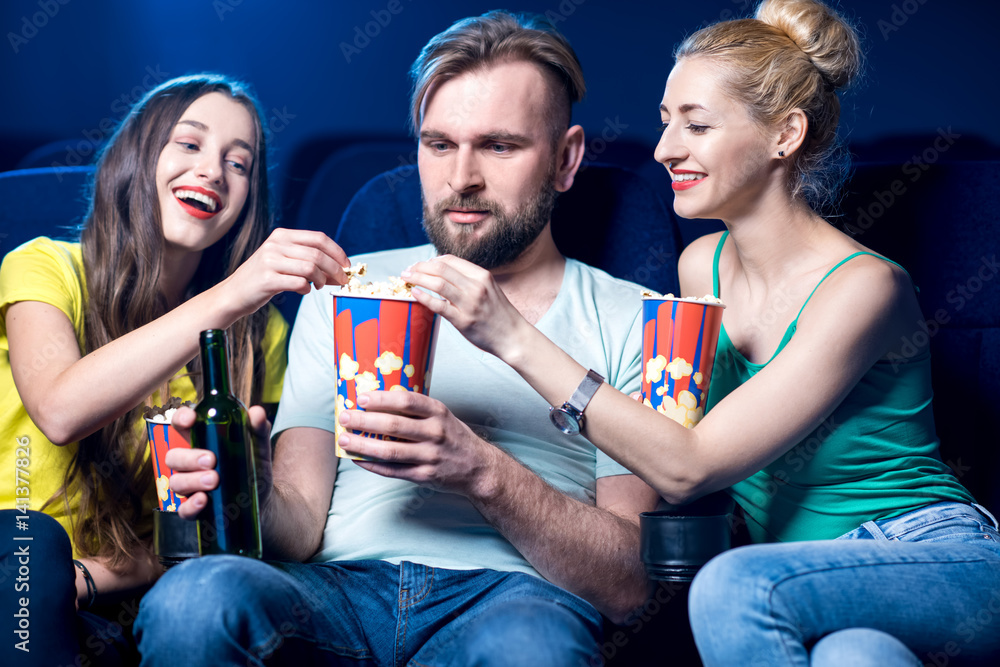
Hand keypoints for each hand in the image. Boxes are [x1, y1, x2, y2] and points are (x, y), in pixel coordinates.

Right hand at [164, 405, 271, 519]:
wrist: (264, 499)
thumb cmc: (254, 467)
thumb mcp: (259, 447)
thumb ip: (258, 430)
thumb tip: (257, 413)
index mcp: (202, 441)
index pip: (181, 426)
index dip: (181, 418)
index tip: (191, 419)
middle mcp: (191, 463)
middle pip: (173, 456)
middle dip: (189, 457)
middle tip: (211, 460)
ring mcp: (191, 486)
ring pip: (176, 482)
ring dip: (192, 480)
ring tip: (214, 480)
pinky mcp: (195, 508)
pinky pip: (183, 510)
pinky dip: (190, 505)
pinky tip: (203, 500)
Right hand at [219, 228, 350, 315]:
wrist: (233, 294)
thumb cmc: (263, 278)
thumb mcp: (282, 260)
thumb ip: (307, 259)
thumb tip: (339, 269)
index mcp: (282, 235)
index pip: (319, 238)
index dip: (337, 252)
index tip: (347, 265)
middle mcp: (275, 244)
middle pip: (318, 254)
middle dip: (335, 269)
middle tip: (342, 280)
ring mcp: (269, 261)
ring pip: (311, 268)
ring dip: (322, 280)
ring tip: (319, 286)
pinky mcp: (267, 279)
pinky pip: (299, 283)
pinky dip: (307, 289)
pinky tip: (303, 290)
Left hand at [337, 390, 499, 497]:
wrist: (478, 467)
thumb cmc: (453, 436)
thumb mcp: (442, 416)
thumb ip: (417, 410)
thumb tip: (377, 401)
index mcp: (438, 413)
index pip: (407, 401)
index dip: (382, 399)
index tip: (361, 398)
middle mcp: (435, 433)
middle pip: (394, 426)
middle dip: (365, 421)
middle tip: (345, 416)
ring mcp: (430, 456)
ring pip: (390, 451)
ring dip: (363, 444)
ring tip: (344, 439)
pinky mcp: (424, 475)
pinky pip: (393, 470)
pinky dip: (372, 465)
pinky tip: (357, 458)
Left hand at [402, 255, 525, 359]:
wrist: (513, 336)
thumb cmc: (498, 314)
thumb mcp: (489, 289)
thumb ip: (468, 280)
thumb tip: (442, 272)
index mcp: (482, 276)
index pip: (451, 260)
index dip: (431, 260)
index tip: (420, 265)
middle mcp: (476, 286)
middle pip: (441, 269)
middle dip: (420, 267)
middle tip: (407, 270)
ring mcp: (470, 303)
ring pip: (438, 284)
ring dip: (418, 278)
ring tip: (406, 278)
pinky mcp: (463, 320)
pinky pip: (439, 306)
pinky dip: (424, 297)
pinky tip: (415, 294)